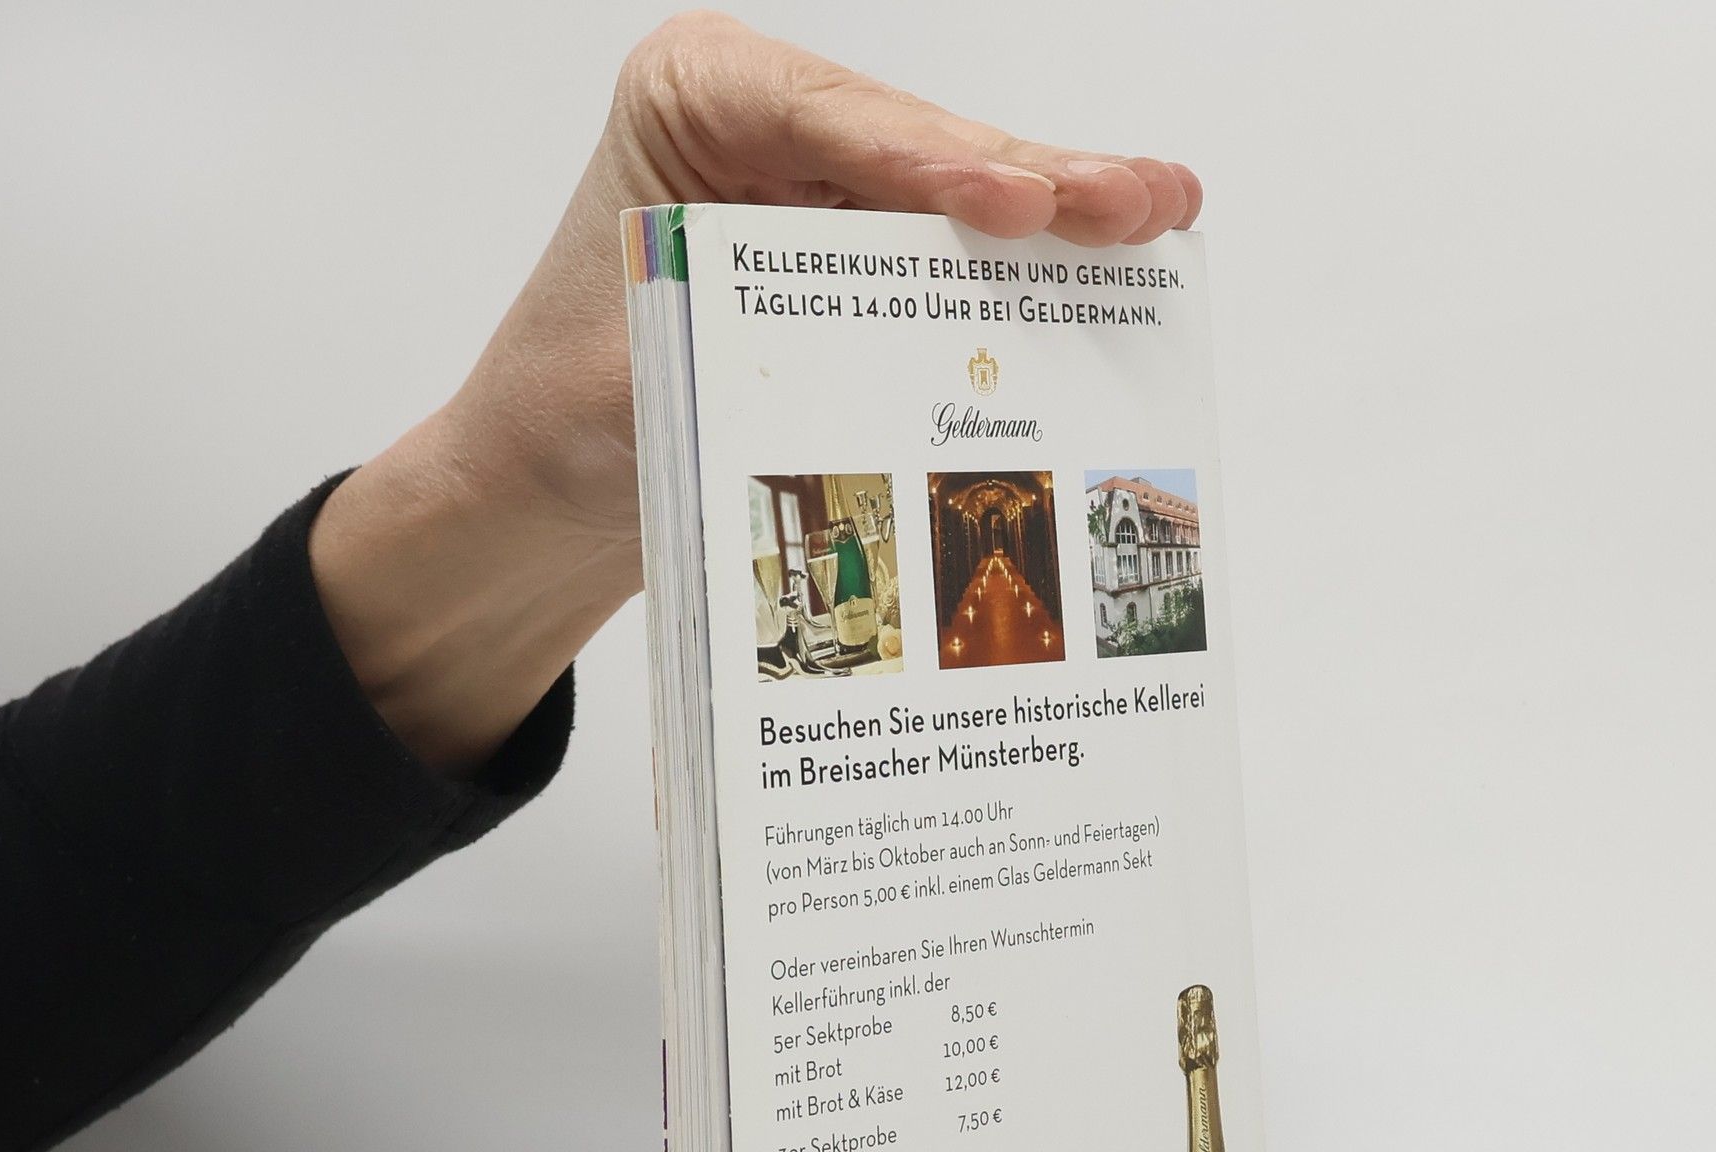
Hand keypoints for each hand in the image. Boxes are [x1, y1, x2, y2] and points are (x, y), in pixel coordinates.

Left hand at [311, 12, 1203, 771]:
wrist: (555, 487)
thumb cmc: (570, 412)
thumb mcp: (653, 372)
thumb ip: (769, 350)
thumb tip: (897, 375)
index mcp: (695, 99)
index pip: (825, 119)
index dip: (928, 161)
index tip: (1009, 204)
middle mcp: (773, 125)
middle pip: (921, 148)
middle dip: (1034, 182)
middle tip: (1136, 204)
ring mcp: (831, 189)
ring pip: (960, 200)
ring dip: (1062, 221)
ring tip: (1161, 218)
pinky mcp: (868, 261)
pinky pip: (956, 264)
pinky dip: (1032, 280)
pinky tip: (1119, 266)